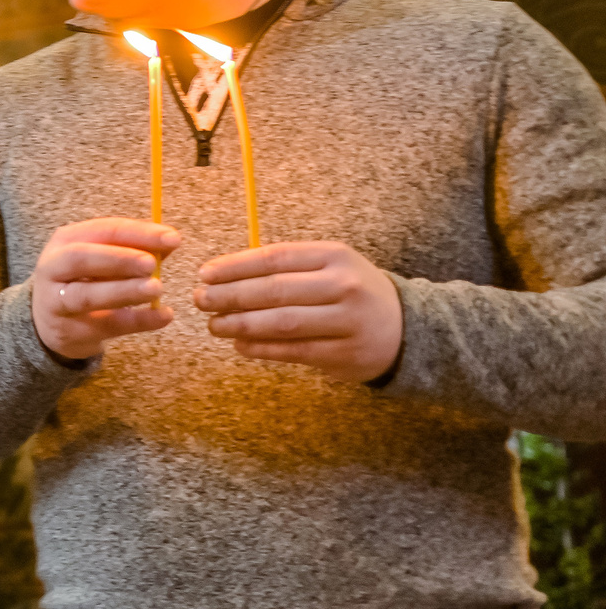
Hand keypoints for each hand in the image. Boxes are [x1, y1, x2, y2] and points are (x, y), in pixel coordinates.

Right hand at [30, 219, 180, 360]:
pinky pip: (105, 325)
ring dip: (123, 291)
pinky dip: (137, 321)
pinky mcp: (68, 331)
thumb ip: (134, 249)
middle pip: (81, 258)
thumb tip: (169, 243)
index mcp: (66, 240)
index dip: (138, 233)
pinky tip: (163, 316)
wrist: (51, 321)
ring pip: (87, 295)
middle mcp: (53, 267)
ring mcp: (55, 301)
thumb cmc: (84, 279)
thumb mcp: (102, 258)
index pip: (103, 230)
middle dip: (119, 259)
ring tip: (156, 289)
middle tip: (151, 263)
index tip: (172, 238)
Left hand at [195, 241, 402, 382]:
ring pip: (282, 322)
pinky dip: (261, 348)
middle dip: (230, 296)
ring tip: (214, 325)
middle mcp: (344, 285)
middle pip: (275, 290)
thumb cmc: (352, 292)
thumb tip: (223, 274)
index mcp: (335, 256)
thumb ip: (285, 267)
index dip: (235, 266)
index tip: (205, 274)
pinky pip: (294, 351)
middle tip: (201, 300)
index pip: (275, 258)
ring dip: (241, 324)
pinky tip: (240, 345)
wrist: (407, 328)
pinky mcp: (346, 353)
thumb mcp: (329, 267)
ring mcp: (347, 321)